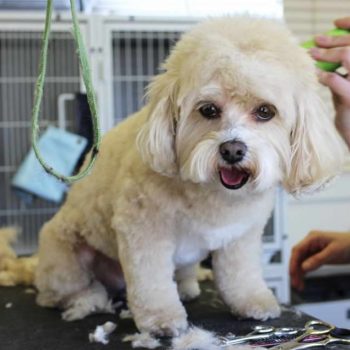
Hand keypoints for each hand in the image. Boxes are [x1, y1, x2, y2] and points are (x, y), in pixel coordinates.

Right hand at [289, 230, 349, 290]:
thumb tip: (304, 267)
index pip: (297, 250)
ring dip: (299, 273)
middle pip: (297, 257)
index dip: (293, 262)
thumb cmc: (348, 244)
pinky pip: (307, 264)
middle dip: (295, 270)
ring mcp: (313, 249)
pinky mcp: (317, 255)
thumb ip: (317, 259)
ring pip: (301, 262)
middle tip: (295, 283)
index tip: (292, 273)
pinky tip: (303, 280)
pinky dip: (305, 272)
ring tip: (299, 285)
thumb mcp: (333, 252)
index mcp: (312, 238)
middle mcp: (310, 243)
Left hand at [308, 17, 349, 146]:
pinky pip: (336, 80)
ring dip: (327, 54)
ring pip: (349, 56)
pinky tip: (314, 76)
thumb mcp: (344, 92)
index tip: (335, 24)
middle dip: (334, 40)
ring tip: (312, 55)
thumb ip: (338, 76)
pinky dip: (322, 75)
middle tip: (316, 41)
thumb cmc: (349, 115)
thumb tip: (321, 62)